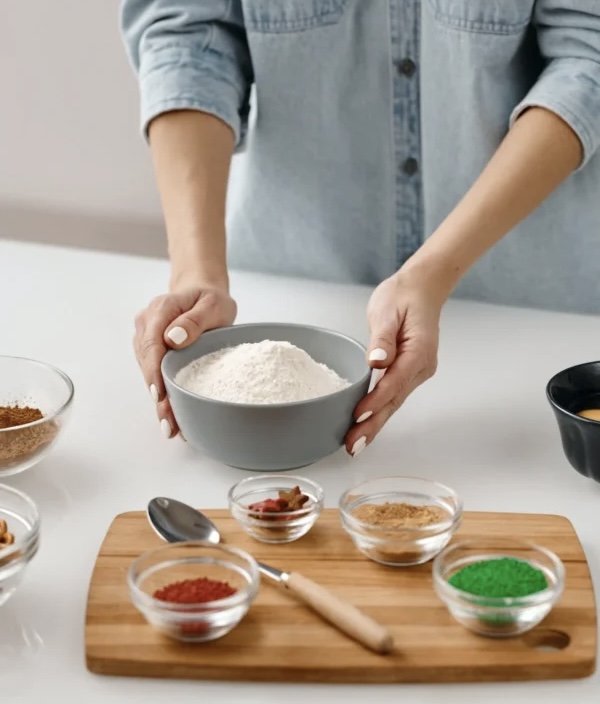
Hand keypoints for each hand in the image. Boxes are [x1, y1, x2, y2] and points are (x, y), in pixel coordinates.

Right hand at [133, 284, 236, 437]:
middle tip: (168, 422)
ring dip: (158, 398)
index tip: (160, 395)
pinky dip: (162, 392)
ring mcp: (145, 337)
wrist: (203, 294)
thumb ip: (195, 320)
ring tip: (170, 425)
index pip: (151, 344)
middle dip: (157, 394)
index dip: (154, 372)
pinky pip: (153, 372)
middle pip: (147, 362)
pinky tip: (170, 413)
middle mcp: (147, 323)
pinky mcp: (151, 350)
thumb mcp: (213, 304)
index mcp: (160, 309)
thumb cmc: (210, 299)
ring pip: (148, 371)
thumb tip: (173, 338)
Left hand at [344, 270, 443, 456]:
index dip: (375, 402)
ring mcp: (417, 371)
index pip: (394, 382)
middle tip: (353, 446)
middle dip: (373, 425)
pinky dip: (379, 411)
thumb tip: (377, 360)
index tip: (357, 417)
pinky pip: (393, 396)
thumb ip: (382, 338)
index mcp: (418, 351)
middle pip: (394, 401)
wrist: (422, 288)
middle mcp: (421, 366)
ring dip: (375, 424)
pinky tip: (366, 425)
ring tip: (355, 444)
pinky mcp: (409, 372)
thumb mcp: (387, 310)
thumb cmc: (404, 296)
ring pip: (394, 403)